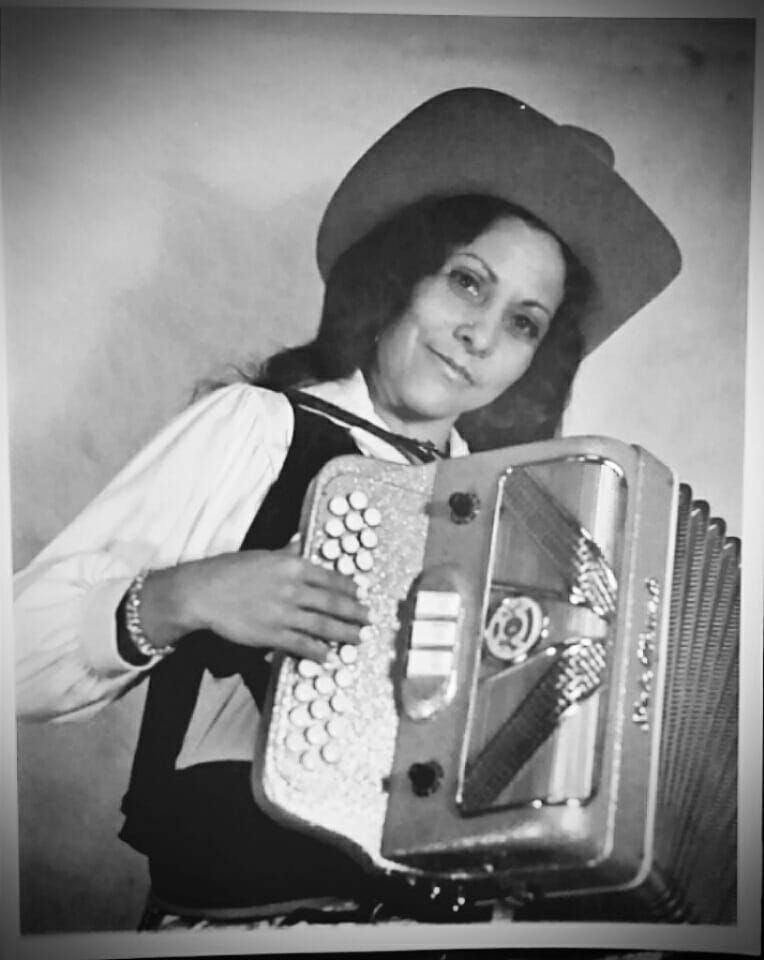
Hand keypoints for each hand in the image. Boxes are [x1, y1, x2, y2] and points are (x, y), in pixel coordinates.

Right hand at [140, 545, 369, 661]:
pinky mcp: (272, 635)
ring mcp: (284, 613)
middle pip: (333, 603)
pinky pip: (302, 645)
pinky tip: (329, 656)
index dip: (349, 588)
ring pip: (324, 626)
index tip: (360, 593)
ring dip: (345, 633)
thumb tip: (302, 540)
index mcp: (293, 565)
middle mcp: (293, 589)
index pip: (331, 578)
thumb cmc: (229, 571)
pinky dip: (318, 651)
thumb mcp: (264, 554)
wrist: (203, 592)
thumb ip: (287, 550)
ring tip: (358, 638)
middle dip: (355, 613)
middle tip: (369, 618)